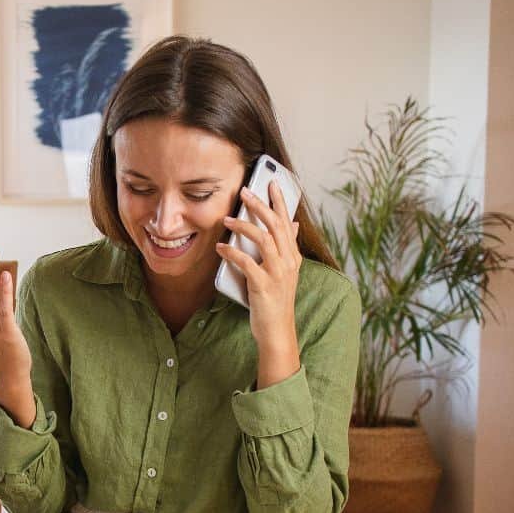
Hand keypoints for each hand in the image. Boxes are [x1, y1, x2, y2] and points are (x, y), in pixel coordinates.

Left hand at [215, 181, 300, 385]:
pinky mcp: (263, 285)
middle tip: (245, 191)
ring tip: (227, 219)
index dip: (280, 201)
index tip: (271, 182)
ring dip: (244, 226)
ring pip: (264, 239)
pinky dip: (232, 252)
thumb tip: (292, 224)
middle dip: (260, 205)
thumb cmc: (276, 301)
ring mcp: (278, 273)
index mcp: (293, 257)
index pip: (287, 222)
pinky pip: (247, 262)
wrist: (277, 331)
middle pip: (276, 225)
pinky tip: (220, 247)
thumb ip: (287, 248)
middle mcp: (288, 262)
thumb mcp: (285, 272)